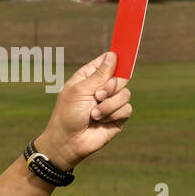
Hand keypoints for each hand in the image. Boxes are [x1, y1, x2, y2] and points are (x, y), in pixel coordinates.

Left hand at [38, 51, 132, 169]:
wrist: (68, 142)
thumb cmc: (67, 115)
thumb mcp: (80, 90)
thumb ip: (99, 74)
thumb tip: (113, 55)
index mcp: (88, 78)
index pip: (107, 61)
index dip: (117, 57)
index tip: (127, 52)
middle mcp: (101, 88)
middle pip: (122, 76)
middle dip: (112, 86)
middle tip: (98, 95)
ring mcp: (110, 102)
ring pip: (126, 93)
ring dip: (109, 104)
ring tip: (93, 114)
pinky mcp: (117, 117)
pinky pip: (127, 108)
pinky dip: (113, 115)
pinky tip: (100, 121)